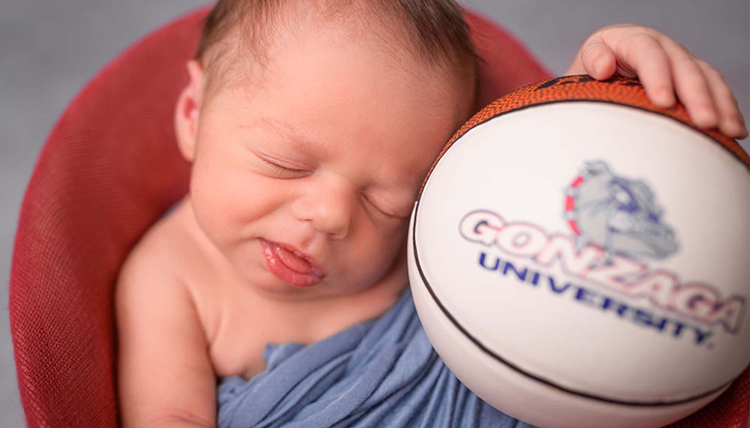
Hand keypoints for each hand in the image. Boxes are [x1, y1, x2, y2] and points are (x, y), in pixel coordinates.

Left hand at [565, 24, 747, 138]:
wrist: (596, 80)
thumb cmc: (585, 80)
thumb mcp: (579, 70)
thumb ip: (590, 64)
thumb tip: (604, 68)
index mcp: (627, 40)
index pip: (646, 52)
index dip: (657, 75)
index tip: (662, 102)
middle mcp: (659, 46)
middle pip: (683, 65)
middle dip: (695, 95)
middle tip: (702, 122)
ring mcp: (678, 61)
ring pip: (705, 77)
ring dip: (719, 104)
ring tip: (727, 130)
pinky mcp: (691, 78)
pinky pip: (714, 89)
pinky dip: (726, 109)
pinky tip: (735, 131)